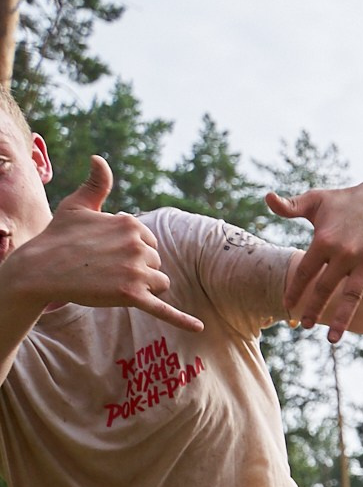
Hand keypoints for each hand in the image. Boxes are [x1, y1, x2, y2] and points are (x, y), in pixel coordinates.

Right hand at [0, 159, 204, 333]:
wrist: (39, 268)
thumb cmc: (58, 236)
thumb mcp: (77, 206)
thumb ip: (96, 185)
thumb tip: (99, 158)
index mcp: (132, 224)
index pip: (150, 243)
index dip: (130, 251)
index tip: (105, 252)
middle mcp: (139, 245)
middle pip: (156, 263)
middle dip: (137, 269)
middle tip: (103, 269)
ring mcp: (136, 271)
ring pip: (159, 283)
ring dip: (143, 287)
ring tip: (112, 283)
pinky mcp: (131, 296)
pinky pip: (163, 309)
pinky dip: (182, 320)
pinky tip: (198, 328)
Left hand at [268, 185, 362, 340]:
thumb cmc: (344, 201)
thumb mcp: (316, 199)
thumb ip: (290, 206)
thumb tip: (267, 198)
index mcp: (324, 240)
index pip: (305, 272)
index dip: (294, 291)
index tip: (287, 306)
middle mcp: (344, 253)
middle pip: (324, 287)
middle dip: (313, 308)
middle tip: (305, 325)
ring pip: (352, 295)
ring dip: (343, 318)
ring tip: (333, 339)